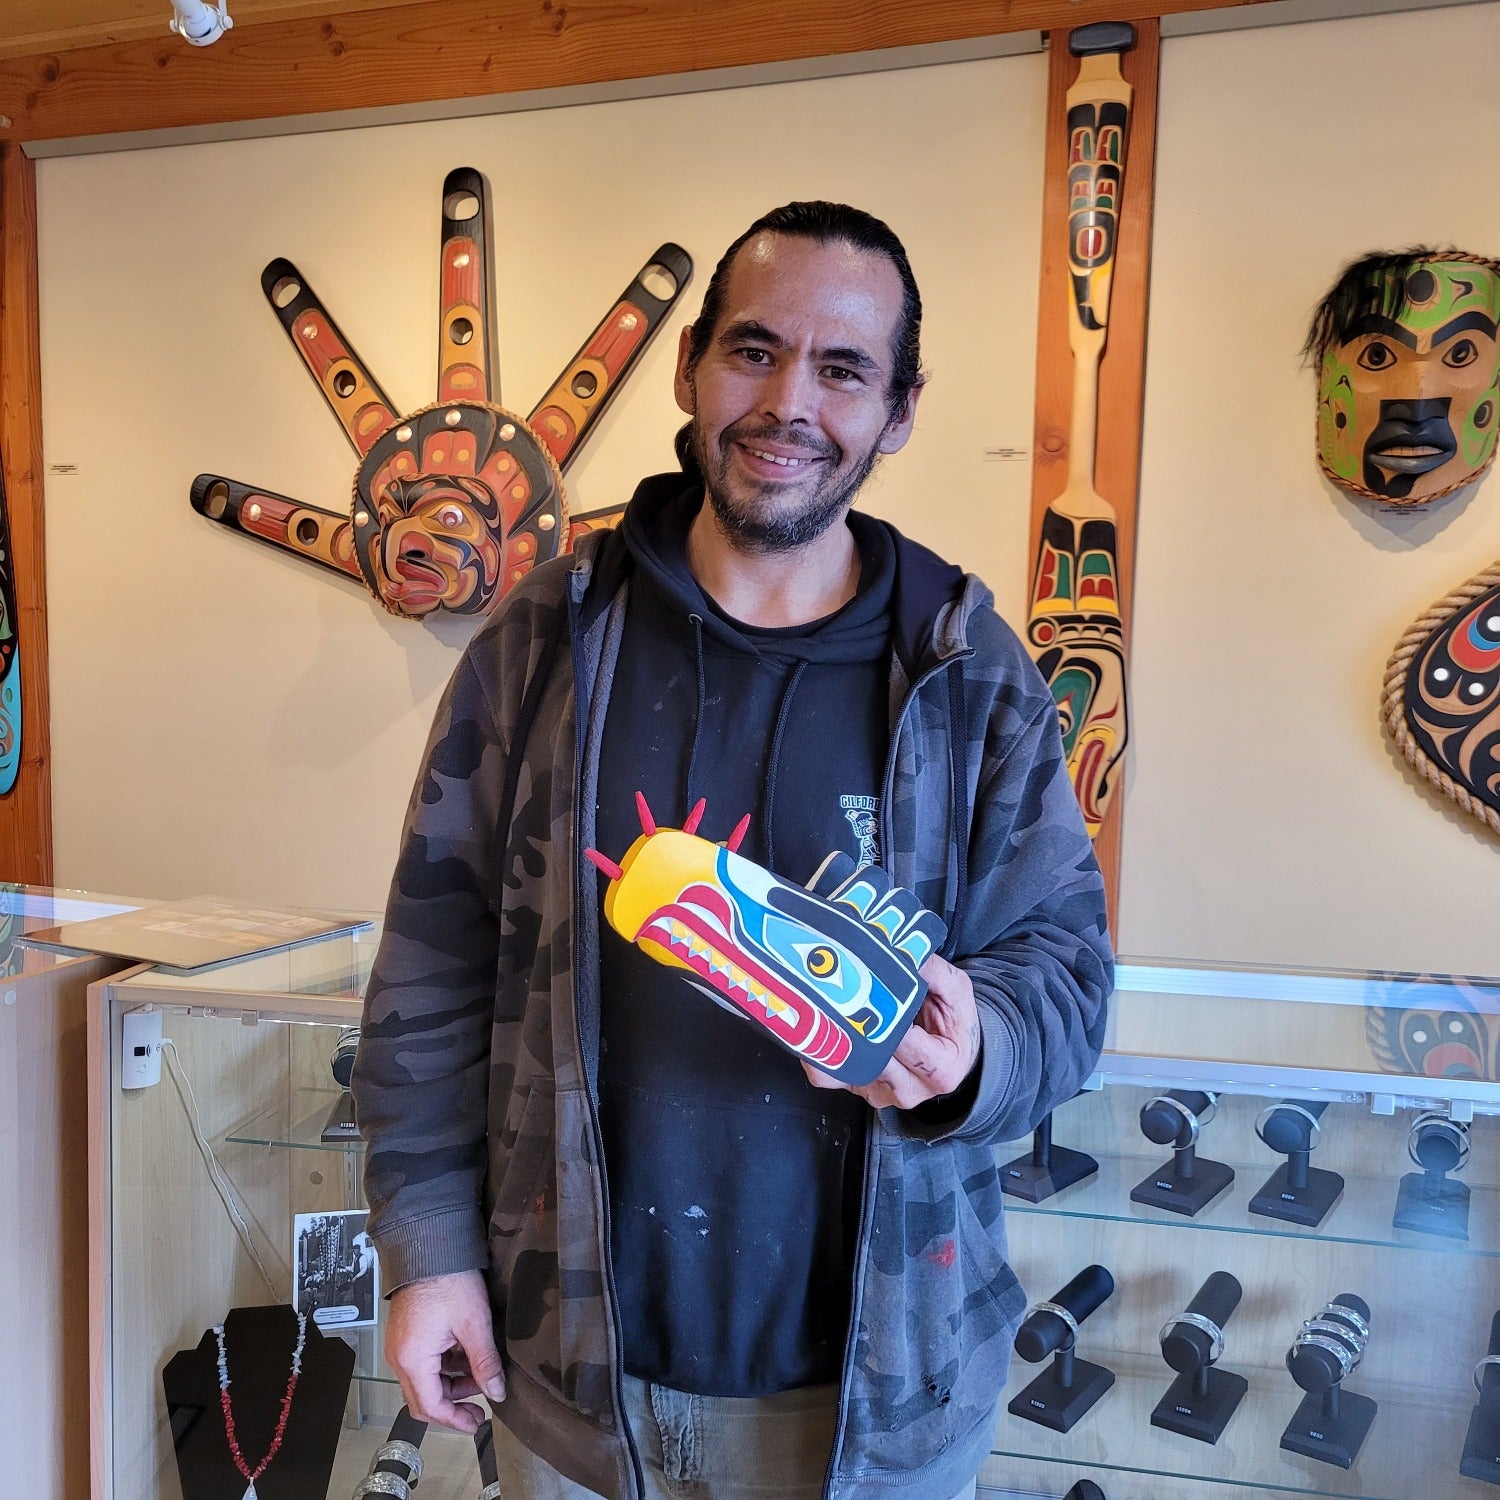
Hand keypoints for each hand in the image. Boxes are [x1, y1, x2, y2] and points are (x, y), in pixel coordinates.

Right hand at [385, 1268, 504, 1431]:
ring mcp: (400, 1345)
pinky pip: (423, 1362)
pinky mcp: (406, 1334)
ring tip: (480, 1373)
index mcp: (413, 1360)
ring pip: (425, 1380)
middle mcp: (400, 1357)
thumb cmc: (448, 1279)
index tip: (476, 1422)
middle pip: (424, 1398)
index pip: (431, 1407)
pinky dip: (444, 1365)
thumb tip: (496, 1392)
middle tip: (480, 1406)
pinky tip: (466, 1355)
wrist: (430, 1245)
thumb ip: (485, 1362)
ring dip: (452, 1383)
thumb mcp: (474, 1323)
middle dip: (453, 1404)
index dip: (455, 1420)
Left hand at [803, 952, 980, 1109]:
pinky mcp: (859, 1088)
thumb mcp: (957, 993)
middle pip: (873, 1058)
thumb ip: (935, 972)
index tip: (873, 989)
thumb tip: (905, 956)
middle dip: (856, 1023)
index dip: (888, 1016)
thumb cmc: (954, 1024)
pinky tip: (816, 1025)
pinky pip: (830, 1076)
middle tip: (837, 990)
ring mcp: (881, 1092)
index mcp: (941, 1070)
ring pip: (846, 1070)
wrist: (952, 1052)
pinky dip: (819, 1052)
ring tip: (822, 1004)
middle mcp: (910, 1089)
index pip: (906, 1044)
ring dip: (833, 1037)